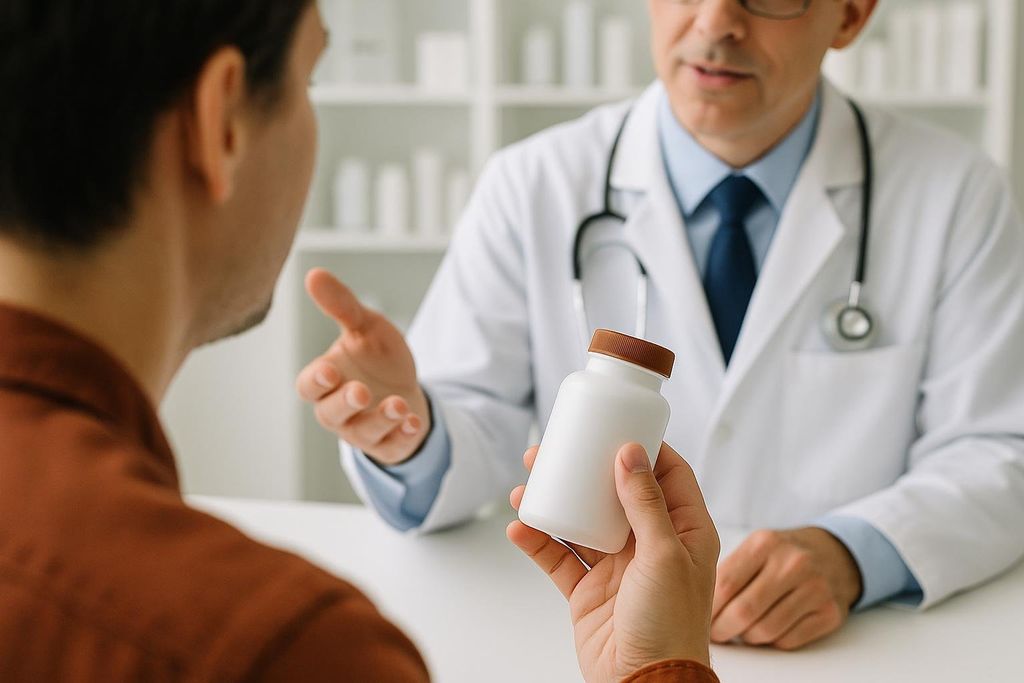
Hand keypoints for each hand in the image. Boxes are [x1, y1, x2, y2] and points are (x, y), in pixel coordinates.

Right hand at [295, 268, 428, 464]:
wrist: (405, 387)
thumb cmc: (376, 357)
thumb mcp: (364, 326)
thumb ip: (341, 305)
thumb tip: (314, 274)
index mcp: (326, 382)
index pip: (309, 387)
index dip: (316, 381)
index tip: (330, 369)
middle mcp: (338, 410)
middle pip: (330, 414)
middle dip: (345, 404)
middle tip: (361, 391)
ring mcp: (362, 430)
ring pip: (363, 433)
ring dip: (380, 420)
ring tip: (398, 404)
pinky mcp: (388, 444)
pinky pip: (392, 447)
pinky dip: (403, 436)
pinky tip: (414, 421)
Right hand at [508, 443, 719, 681]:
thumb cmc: (671, 625)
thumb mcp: (664, 554)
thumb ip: (645, 503)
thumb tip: (630, 453)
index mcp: (684, 532)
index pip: (667, 476)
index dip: (642, 449)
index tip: (614, 426)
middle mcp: (651, 544)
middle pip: (614, 493)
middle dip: (583, 470)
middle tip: (552, 450)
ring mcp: (617, 567)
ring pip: (581, 521)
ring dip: (554, 502)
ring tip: (526, 484)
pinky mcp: (588, 590)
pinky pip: (559, 557)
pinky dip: (538, 541)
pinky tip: (519, 526)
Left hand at [711, 527, 861, 649]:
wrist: (834, 554)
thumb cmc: (782, 554)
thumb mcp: (756, 547)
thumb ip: (730, 570)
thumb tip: (697, 604)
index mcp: (765, 543)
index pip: (725, 584)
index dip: (709, 608)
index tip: (699, 617)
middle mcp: (792, 563)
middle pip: (744, 611)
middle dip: (723, 629)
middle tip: (716, 634)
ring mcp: (815, 588)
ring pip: (766, 631)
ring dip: (747, 638)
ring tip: (741, 631)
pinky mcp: (830, 613)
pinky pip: (788, 641)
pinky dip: (772, 642)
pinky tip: (766, 630)